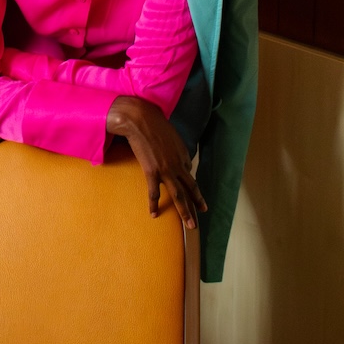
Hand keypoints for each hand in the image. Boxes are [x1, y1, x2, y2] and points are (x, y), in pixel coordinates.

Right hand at [106, 95, 206, 230]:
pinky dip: (154, 204)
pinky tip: (154, 214)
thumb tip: (172, 156)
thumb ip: (174, 148)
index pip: (188, 173)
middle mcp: (178, 164)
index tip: (188, 190)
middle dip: (198, 203)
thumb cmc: (154, 123)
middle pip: (190, 188)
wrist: (140, 120)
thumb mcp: (171, 135)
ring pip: (179, 196)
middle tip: (203, 213)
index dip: (187, 182)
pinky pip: (155, 193)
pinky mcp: (152, 172)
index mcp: (184, 154)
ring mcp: (166, 170)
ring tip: (190, 224)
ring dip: (185, 212)